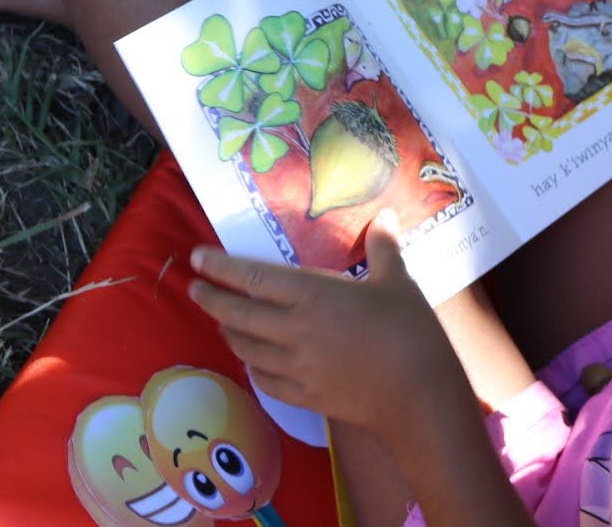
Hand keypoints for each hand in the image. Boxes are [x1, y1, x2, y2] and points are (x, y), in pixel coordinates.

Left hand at [188, 211, 468, 439]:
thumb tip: (384, 216)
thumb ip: (383, 248)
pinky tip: (250, 361)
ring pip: (246, 348)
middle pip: (238, 314)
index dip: (221, 267)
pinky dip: (251, 366)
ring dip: (228, 332)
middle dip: (211, 299)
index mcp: (313, 295)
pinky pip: (264, 380)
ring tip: (220, 321)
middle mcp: (294, 330)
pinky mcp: (305, 395)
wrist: (418, 395)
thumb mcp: (398, 282)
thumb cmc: (410, 332)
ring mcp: (296, 367)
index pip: (253, 278)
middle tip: (194, 288)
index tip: (197, 258)